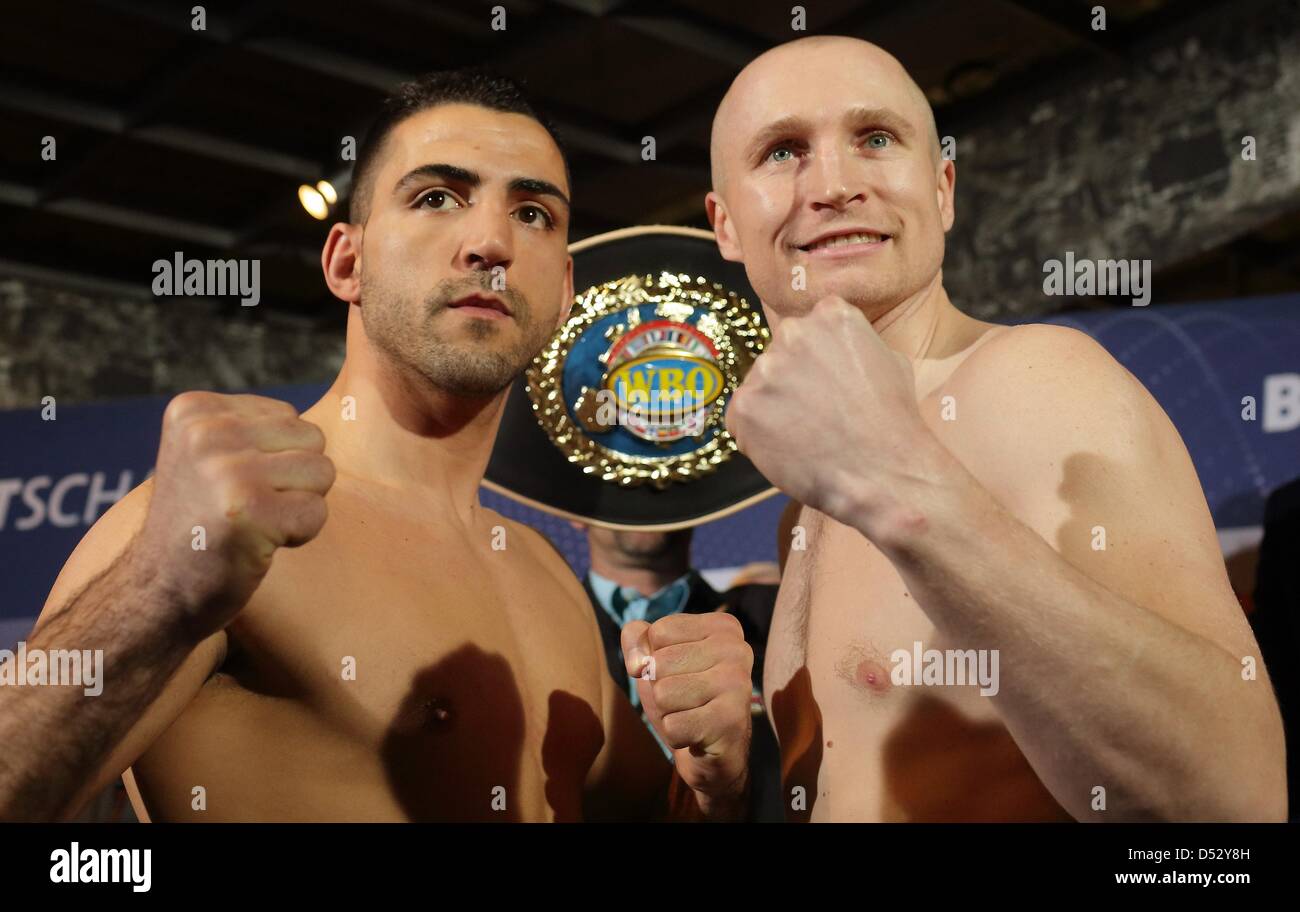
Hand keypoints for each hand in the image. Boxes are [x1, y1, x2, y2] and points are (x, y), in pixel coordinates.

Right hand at [134, 392, 334, 639]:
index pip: (290, 417)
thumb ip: (255, 429)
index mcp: (196, 410)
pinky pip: (317, 512)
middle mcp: (207, 432)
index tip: (232, 489)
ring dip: (299, 507)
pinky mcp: (247, 511)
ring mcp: (226, 470)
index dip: (277, 460)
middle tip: (249, 510)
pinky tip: (257, 545)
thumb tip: (347, 402)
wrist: (155, 593)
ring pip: (323, 472)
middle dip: (296, 480)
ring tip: (254, 524)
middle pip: (313, 439)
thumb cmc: (201, 525)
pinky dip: (299, 535)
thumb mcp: (210, 455)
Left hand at [621, 612, 752, 810]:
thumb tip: (637, 663)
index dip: (655, 657)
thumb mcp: (656, 657)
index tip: (680, 671)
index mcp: (723, 627)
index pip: (659, 632)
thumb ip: (637, 638)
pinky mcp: (731, 721)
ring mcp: (738, 685)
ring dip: (668, 712)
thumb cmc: (683, 694)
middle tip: (686, 698)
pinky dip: (675, 735)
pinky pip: (673, 726)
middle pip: (660, 663)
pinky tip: (697, 733)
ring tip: (691, 714)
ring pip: (663, 694)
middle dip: (661, 688)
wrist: (712, 749)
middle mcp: (738, 650)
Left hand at [726, 295, 927, 526]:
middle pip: (779, 355)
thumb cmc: (893, 422)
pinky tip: (786, 449)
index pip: (808, 330)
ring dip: (773, 409)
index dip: (816, 362)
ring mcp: (765, 369)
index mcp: (830, 314)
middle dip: (791, 382)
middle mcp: (793, 332)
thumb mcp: (891, 361)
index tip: (828, 386)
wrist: (881, 473)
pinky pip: (740, 419)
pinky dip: (756, 436)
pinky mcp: (744, 406)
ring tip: (805, 436)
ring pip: (758, 387)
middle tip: (815, 414)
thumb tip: (836, 349)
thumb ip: (855, 344)